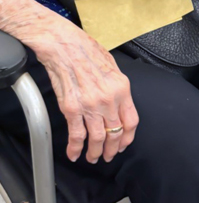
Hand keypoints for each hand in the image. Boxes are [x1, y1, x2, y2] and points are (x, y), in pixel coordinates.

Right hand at [33, 21, 138, 163]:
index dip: (127, 138)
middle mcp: (108, 99)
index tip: (123, 144)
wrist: (64, 44)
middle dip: (112, 149)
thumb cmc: (86, 49)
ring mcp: (90, 105)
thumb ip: (117, 86)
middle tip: (108, 156)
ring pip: (97, 139)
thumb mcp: (112, 65)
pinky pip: (76, 135)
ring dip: (95, 152)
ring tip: (92, 157)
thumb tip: (119, 101)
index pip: (131, 121)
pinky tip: (74, 153)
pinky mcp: (71, 108)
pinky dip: (75, 148)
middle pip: (115, 133)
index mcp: (121, 88)